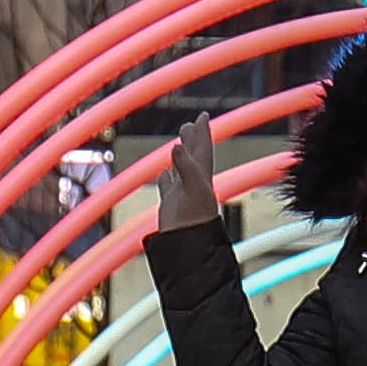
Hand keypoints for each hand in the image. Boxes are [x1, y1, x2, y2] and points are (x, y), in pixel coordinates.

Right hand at [145, 125, 225, 250]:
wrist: (189, 249)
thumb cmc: (194, 221)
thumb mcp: (192, 190)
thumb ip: (186, 167)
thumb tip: (176, 147)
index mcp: (201, 176)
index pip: (202, 149)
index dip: (202, 133)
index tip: (202, 116)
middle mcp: (193, 183)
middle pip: (193, 155)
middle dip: (192, 139)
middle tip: (190, 125)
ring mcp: (182, 194)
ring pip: (180, 169)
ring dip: (179, 156)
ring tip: (178, 144)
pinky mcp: (171, 205)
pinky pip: (168, 186)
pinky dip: (166, 177)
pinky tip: (164, 173)